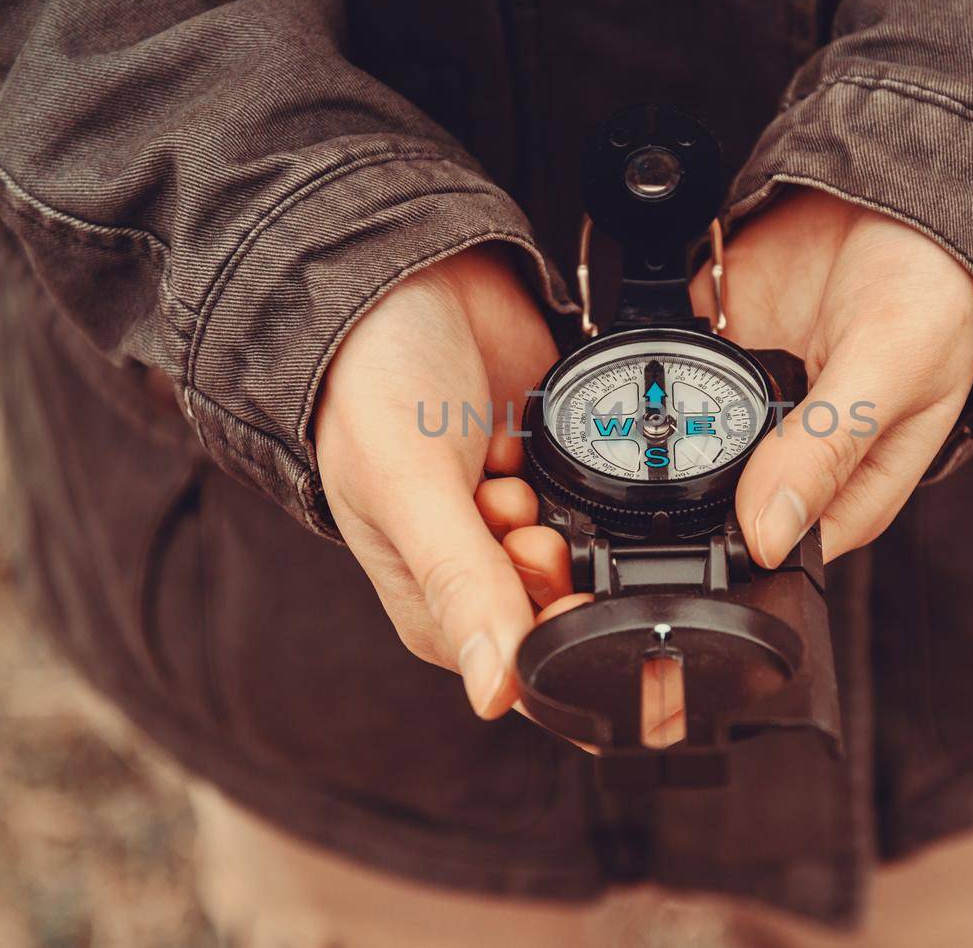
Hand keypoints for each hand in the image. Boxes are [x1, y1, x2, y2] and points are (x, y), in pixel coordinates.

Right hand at [314, 245, 561, 719]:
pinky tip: (526, 438)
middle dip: (556, 550)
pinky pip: (603, 496)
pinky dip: (583, 470)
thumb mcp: (410, 491)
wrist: (404, 272)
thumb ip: (462, 587)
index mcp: (436, 609)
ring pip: (594, 551)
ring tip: (507, 458)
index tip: (535, 552)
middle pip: (571, 606)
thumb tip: (498, 700)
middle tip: (511, 493)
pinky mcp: (557, 473)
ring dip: (568, 507)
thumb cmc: (368, 384)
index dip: (554, 622)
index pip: (528, 665)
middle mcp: (483, 575)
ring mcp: (523, 522)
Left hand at [473, 187, 972, 747]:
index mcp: (840, 499)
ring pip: (665, 455)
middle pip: (701, 520)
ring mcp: (741, 414)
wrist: (909, 195)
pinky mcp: (710, 354)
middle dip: (634, 528)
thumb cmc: (937, 298)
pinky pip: (655, 380)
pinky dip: (623, 378)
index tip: (634, 571)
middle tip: (562, 533)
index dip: (700, 575)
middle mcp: (783, 468)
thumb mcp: (894, 373)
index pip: (762, 564)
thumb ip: (827, 451)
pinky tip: (588, 384)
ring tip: (556, 466)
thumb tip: (765, 537)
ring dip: (617, 455)